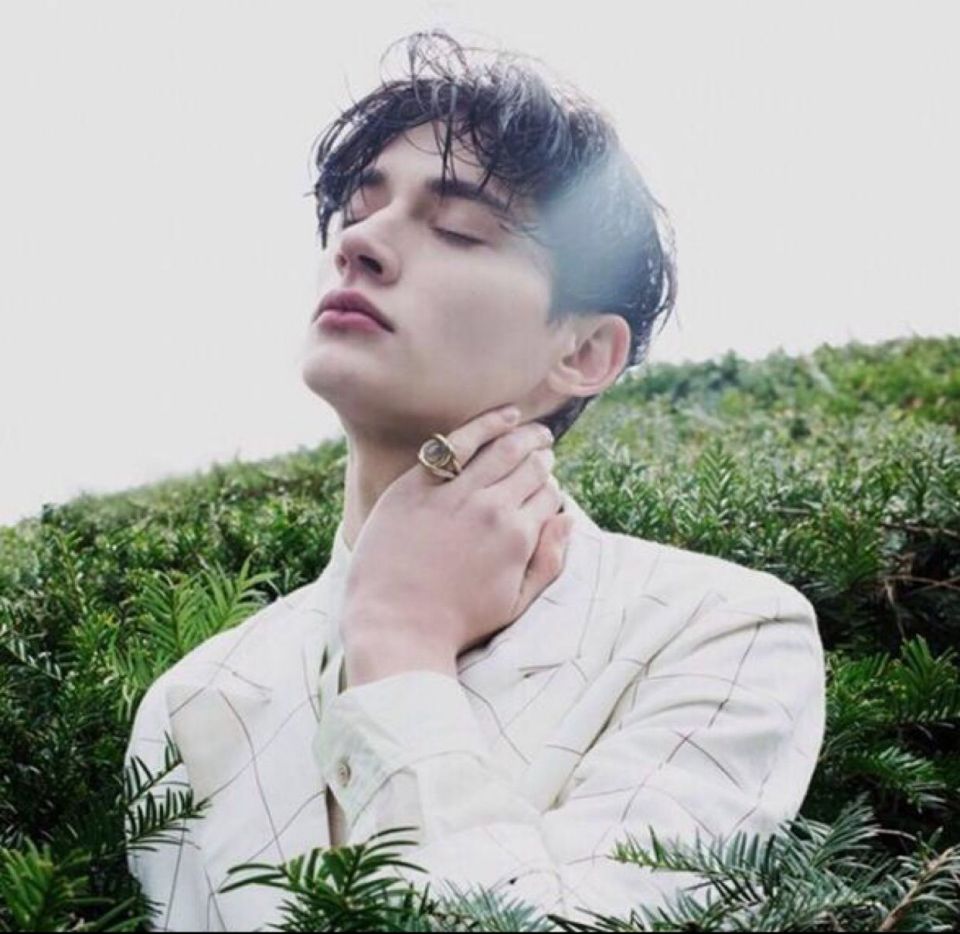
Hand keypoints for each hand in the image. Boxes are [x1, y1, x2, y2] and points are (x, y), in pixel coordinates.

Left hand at [341, 406, 574, 670]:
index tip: (544, 492)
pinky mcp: (418, 485)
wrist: (395, 625)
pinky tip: (505, 416)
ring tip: (534, 432)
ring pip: (503, 449)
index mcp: (518, 538)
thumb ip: (549, 562)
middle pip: (531, 468)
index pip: (549, 497)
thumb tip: (567, 520)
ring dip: (526, 436)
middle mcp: (492, 509)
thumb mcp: (515, 605)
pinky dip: (486, 424)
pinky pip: (458, 443)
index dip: (550, 492)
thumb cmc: (456, 622)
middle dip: (543, 459)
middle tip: (544, 453)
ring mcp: (454, 494)